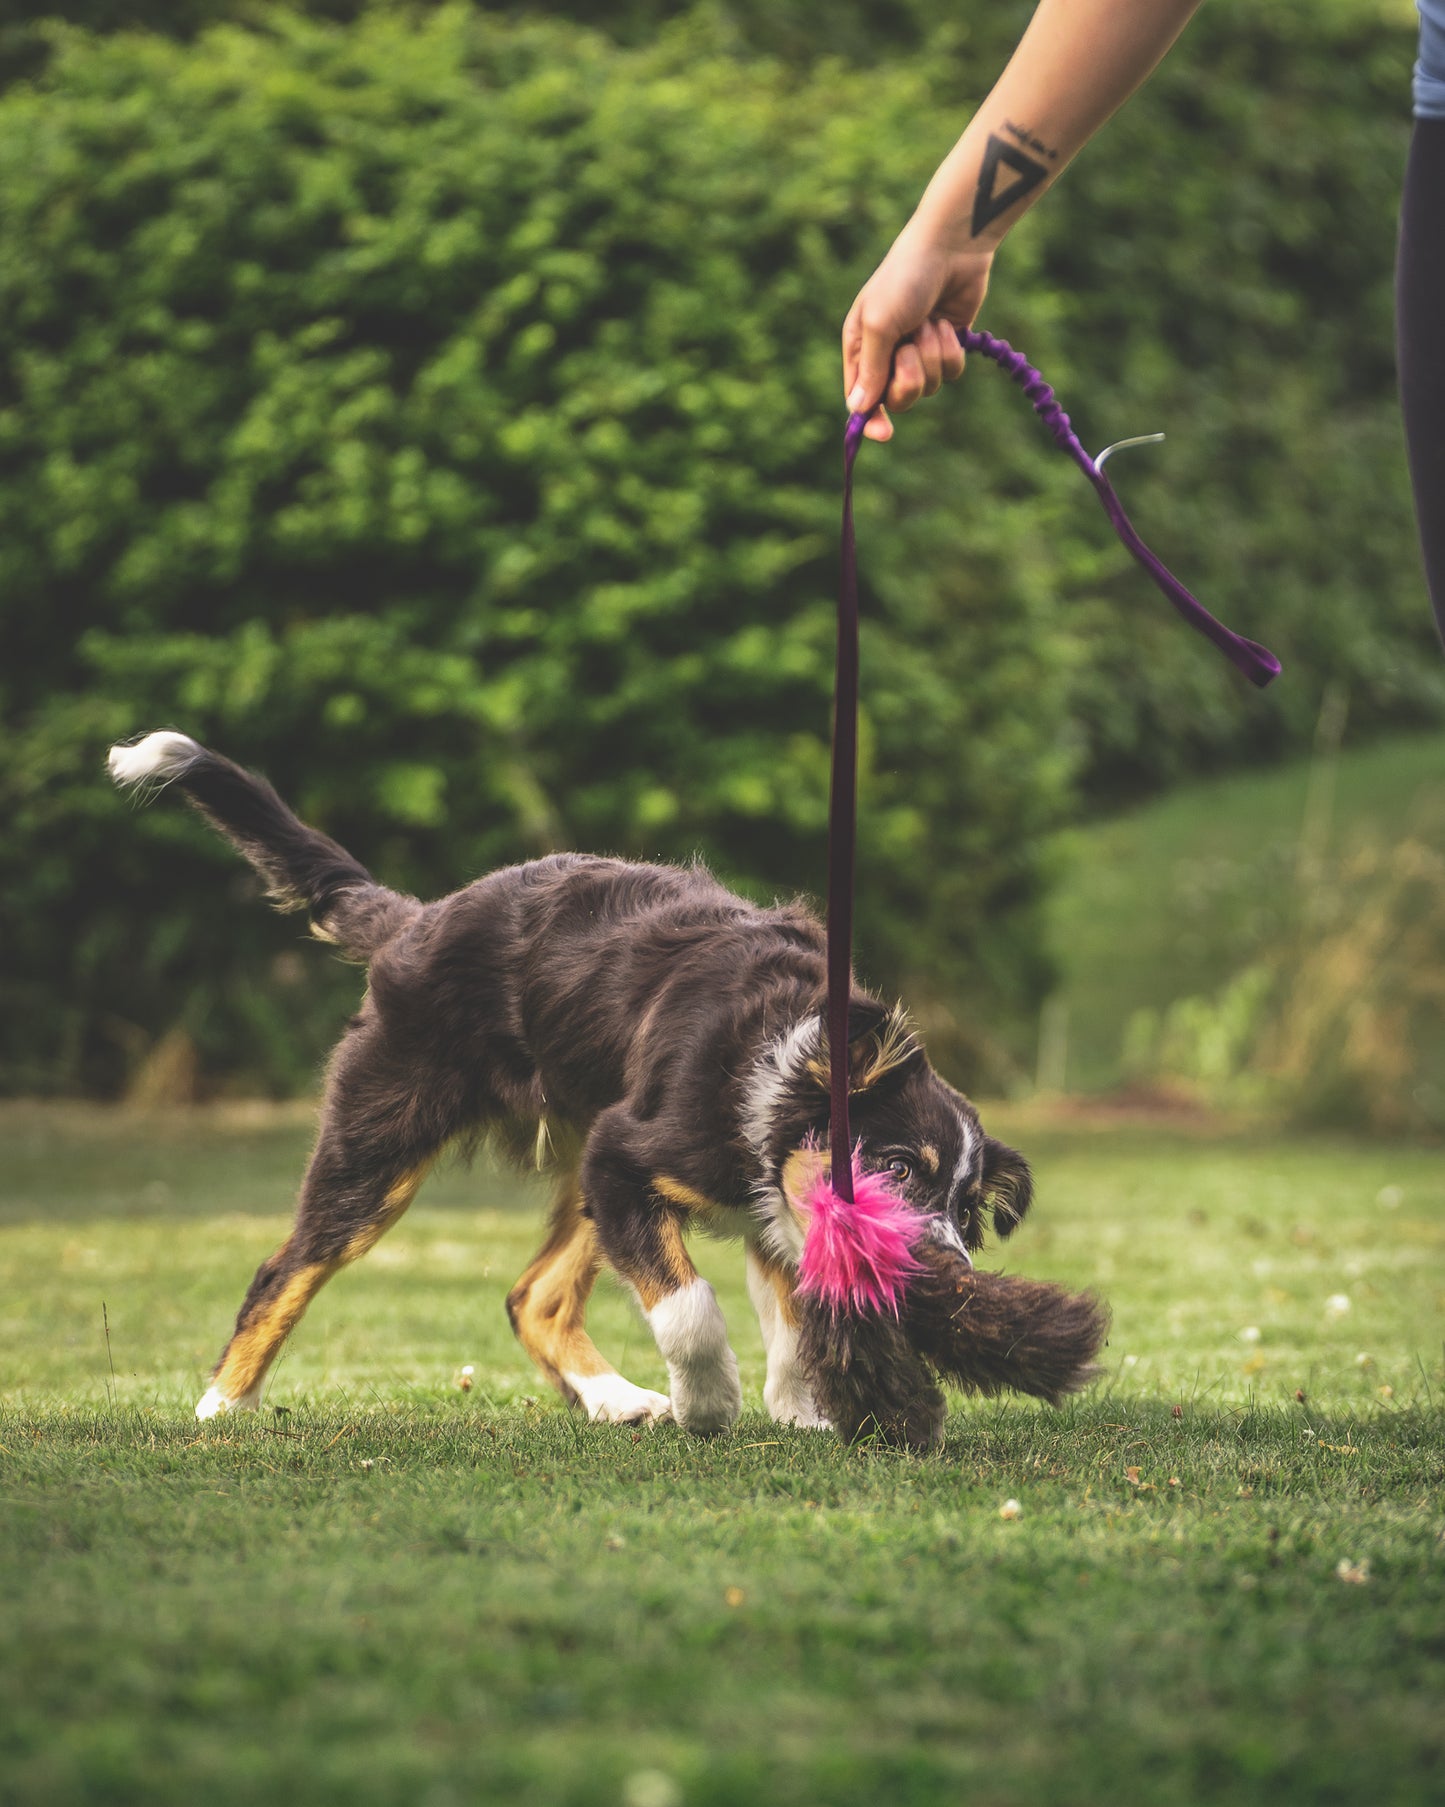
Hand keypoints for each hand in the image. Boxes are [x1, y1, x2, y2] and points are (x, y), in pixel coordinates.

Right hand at [842, 226, 993, 442]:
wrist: (950, 248)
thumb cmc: (905, 279)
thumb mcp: (879, 323)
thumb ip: (871, 369)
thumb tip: (857, 409)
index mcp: (861, 349)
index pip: (861, 399)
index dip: (870, 420)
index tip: (884, 433)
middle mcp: (888, 355)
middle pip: (898, 399)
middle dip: (909, 378)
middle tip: (910, 348)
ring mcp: (919, 352)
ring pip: (928, 387)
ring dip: (932, 355)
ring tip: (929, 323)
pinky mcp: (946, 347)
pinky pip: (951, 372)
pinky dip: (950, 350)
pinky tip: (947, 323)